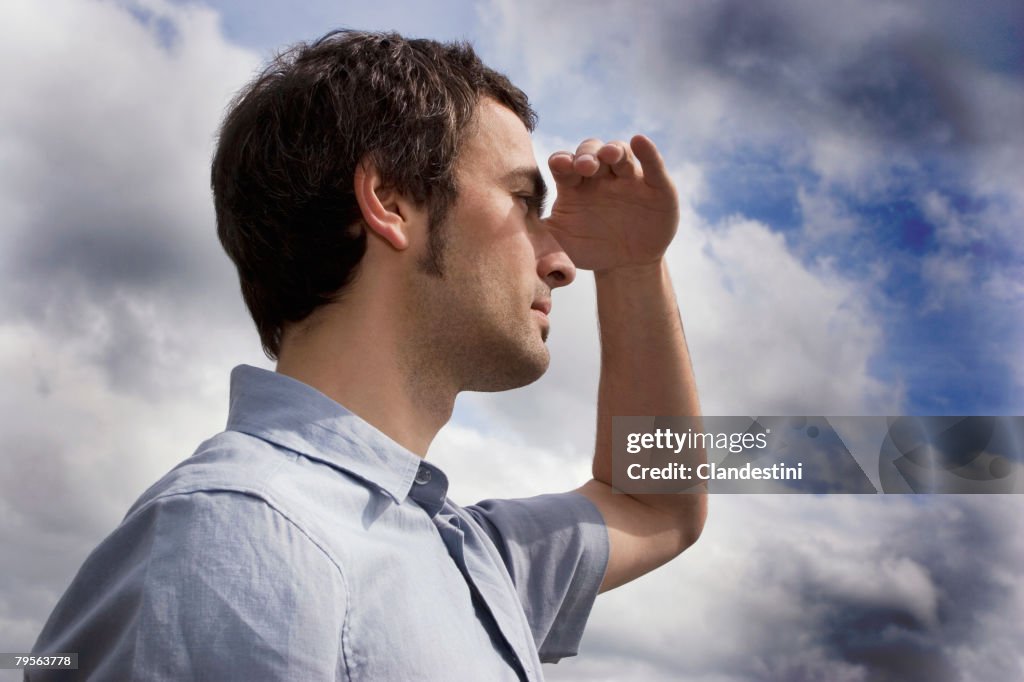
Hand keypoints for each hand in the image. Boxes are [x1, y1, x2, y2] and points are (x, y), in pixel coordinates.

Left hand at [544, 135, 678, 272]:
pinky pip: (653, 165)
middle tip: (583, 165)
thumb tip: (510, 239)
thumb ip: (539, 239)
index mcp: (573, 185)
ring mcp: (628, 178)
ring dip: (613, 150)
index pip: (564, 165)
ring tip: (609, 155)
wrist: (626, 265)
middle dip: (587, 155)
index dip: (562, 162)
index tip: (559, 165)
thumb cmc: (589, 249)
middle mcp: (600, 176)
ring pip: (620, 153)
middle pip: (591, 153)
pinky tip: (641, 141)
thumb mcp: (561, 246)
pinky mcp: (656, 186)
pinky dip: (648, 152)